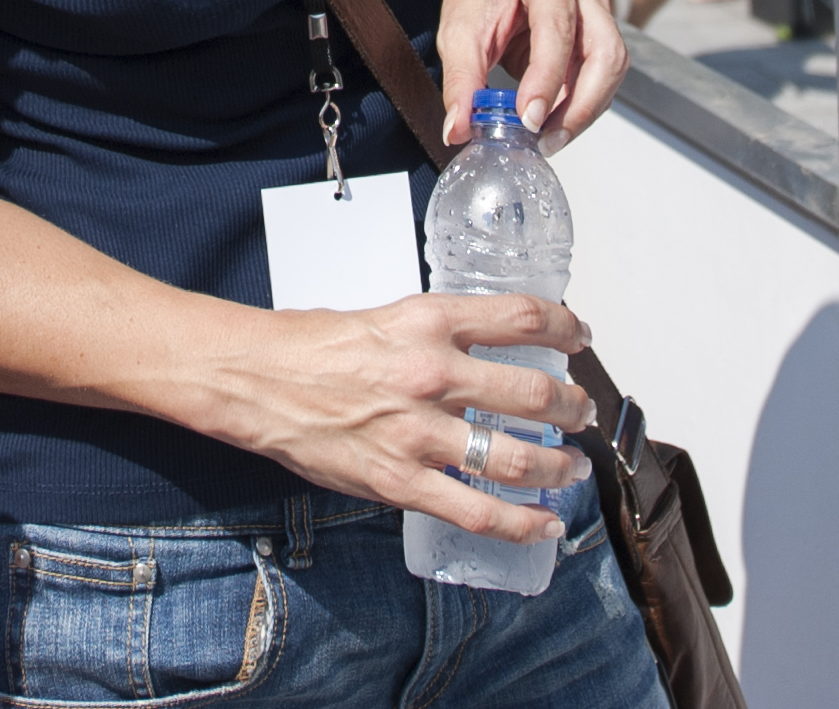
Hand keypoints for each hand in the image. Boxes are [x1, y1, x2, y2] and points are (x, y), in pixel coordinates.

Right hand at [229, 294, 596, 545]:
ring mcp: (420, 433)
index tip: (579, 336)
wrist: (256, 380)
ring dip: (559, 465)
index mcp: (429, 322)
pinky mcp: (402, 481)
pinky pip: (478, 511)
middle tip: (582, 412)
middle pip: (534, 391)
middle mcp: (433, 374)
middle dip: (573, 406)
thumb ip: (435, 333)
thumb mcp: (385, 317)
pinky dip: (522, 522)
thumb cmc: (310, 346)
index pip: (521, 316)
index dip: (565, 326)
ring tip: (572, 466)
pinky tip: (545, 523)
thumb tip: (481, 346)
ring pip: (518, 457)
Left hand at [438, 0, 625, 146]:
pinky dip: (581, 108)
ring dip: (584, 112)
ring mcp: (598, 13)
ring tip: (548, 139)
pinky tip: (554, 125)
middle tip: (547, 139)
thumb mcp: (458, 33)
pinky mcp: (599, 38)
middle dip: (581, 105)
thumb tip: (460, 129)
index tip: (529, 119)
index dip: (547, 79)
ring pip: (611, 70)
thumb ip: (460, 79)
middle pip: (604, 52)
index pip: (558, 30)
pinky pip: (602, 80)